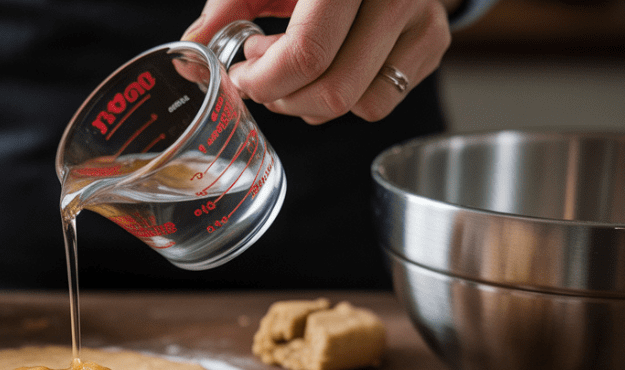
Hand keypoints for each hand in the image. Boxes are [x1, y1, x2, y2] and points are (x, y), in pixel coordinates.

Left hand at [183, 0, 460, 123]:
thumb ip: (227, 9)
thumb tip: (190, 55)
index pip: (307, 54)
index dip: (264, 80)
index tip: (241, 76)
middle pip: (335, 89)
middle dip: (284, 99)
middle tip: (262, 79)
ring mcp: (422, 18)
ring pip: (363, 103)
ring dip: (314, 105)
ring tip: (294, 71)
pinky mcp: (434, 40)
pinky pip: (384, 98)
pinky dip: (347, 96)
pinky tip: (329, 67)